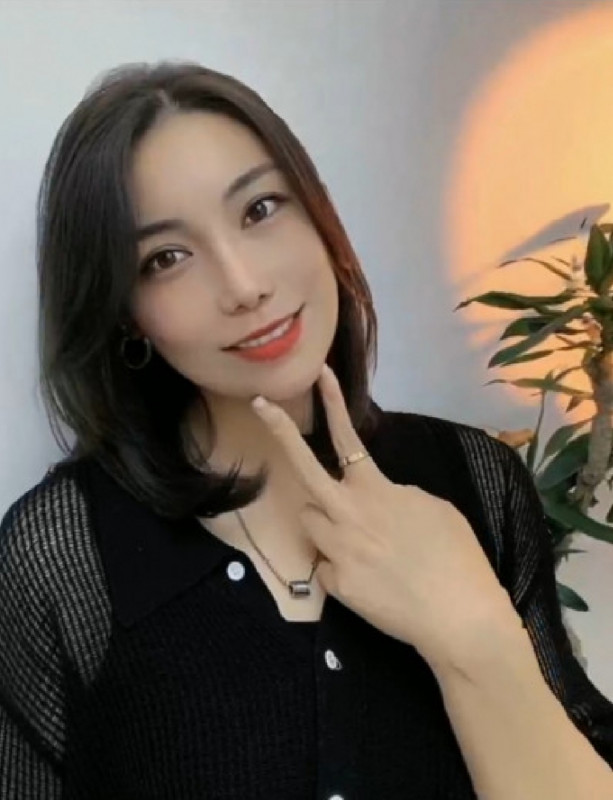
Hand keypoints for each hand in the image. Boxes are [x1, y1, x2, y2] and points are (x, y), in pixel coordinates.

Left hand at [252, 364, 518, 671]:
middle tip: (259, 406)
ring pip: (310, 520)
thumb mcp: (434, 508)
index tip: (319, 375)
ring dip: (324, 522)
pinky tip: (370, 579)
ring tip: (361, 542)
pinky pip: (323, 563)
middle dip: (279, 433)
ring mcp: (336, 549)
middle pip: (303, 470)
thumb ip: (396, 494)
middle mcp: (348, 514)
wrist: (459, 617)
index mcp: (378, 491)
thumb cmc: (457, 557)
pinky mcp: (333, 584)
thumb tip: (375, 497)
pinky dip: (339, 566)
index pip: (348, 439)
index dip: (333, 404)